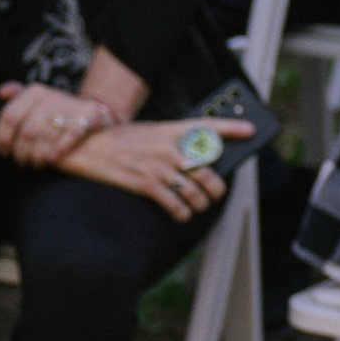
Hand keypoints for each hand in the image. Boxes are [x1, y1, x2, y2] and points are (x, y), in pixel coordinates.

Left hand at [0, 83, 114, 166]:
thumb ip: (17, 97)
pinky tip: (53, 159)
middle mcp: (51, 96)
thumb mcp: (37, 101)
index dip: (3, 137)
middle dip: (22, 151)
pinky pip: (71, 134)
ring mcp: (71, 105)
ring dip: (38, 155)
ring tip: (36, 164)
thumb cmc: (57, 113)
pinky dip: (60, 148)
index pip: (10, 116)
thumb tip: (1, 92)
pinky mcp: (90, 114)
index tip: (3, 151)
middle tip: (22, 162)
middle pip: (27, 131)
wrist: (93, 114)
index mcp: (34, 92)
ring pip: (46, 136)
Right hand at [56, 118, 253, 222]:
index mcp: (172, 130)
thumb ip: (177, 143)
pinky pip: (175, 204)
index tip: (251, 131)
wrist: (88, 145)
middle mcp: (169, 147)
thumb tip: (202, 162)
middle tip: (214, 194)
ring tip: (198, 207)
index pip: (208, 126)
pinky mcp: (145, 183)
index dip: (232, 128)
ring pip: (195, 192)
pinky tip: (181, 214)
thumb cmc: (124, 141)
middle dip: (216, 189)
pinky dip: (182, 213)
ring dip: (200, 205)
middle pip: (209, 173)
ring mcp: (158, 166)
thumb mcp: (152, 133)